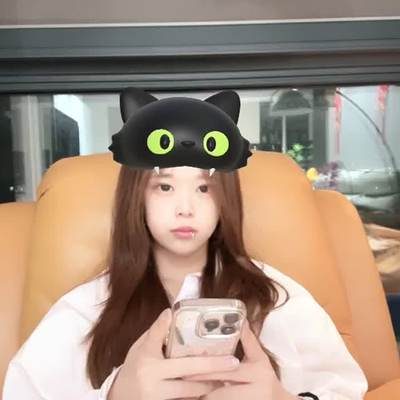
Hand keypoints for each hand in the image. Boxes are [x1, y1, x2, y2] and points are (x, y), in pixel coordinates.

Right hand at [108, 308, 240, 399]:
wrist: (121, 398)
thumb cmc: (135, 368)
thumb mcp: (140, 348)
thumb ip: (155, 335)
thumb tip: (171, 314)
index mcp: (144, 355)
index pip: (153, 337)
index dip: (161, 325)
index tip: (170, 312)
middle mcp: (150, 375)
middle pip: (186, 368)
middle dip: (212, 365)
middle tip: (233, 362)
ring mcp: (155, 394)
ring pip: (190, 388)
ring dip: (210, 383)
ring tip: (228, 376)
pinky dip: (199, 395)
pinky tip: (212, 390)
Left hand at [182, 319, 296, 399]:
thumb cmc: (266, 379)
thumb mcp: (259, 358)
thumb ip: (248, 340)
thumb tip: (240, 319)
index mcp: (257, 373)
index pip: (227, 371)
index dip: (206, 372)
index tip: (187, 369)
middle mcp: (254, 392)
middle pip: (220, 392)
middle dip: (199, 388)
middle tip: (181, 381)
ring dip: (200, 397)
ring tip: (183, 391)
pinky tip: (195, 397)